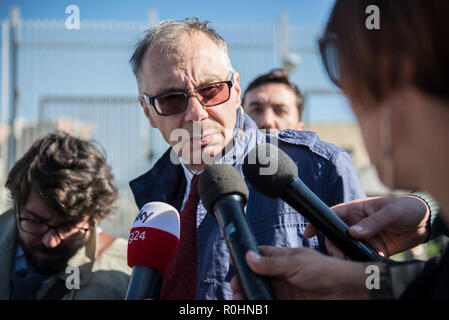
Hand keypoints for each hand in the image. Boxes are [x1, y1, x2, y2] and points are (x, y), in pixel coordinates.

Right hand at [230, 246, 370, 299]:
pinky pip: (270, 303)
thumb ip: (272, 263)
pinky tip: (254, 305)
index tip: (233, 261)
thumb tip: (249, 257)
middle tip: (235, 286)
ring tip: (240, 298)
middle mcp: (282, 274)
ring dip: (249, 294)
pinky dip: (261, 304)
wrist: (346, 291)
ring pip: (261, 292)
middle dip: (244, 280)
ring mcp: (285, 290)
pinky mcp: (289, 303)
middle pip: (256, 276)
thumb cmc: (326, 270)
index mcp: (283, 258)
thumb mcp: (296, 263)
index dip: (246, 257)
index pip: (260, 255)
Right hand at [304, 196, 429, 257]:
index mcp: (356, 210)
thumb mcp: (390, 212)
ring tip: (351, 262)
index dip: (318, 222)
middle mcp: (356, 224)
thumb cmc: (405, 208)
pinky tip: (365, 264)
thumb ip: (372, 222)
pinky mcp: (372, 249)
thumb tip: (353, 233)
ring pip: (347, 248)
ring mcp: (363, 237)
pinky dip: (361, 262)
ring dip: (347, 256)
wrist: (424, 223)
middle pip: (335, 236)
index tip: (308, 232)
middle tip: (338, 256)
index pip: (332, 214)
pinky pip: (361, 257)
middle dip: (333, 247)